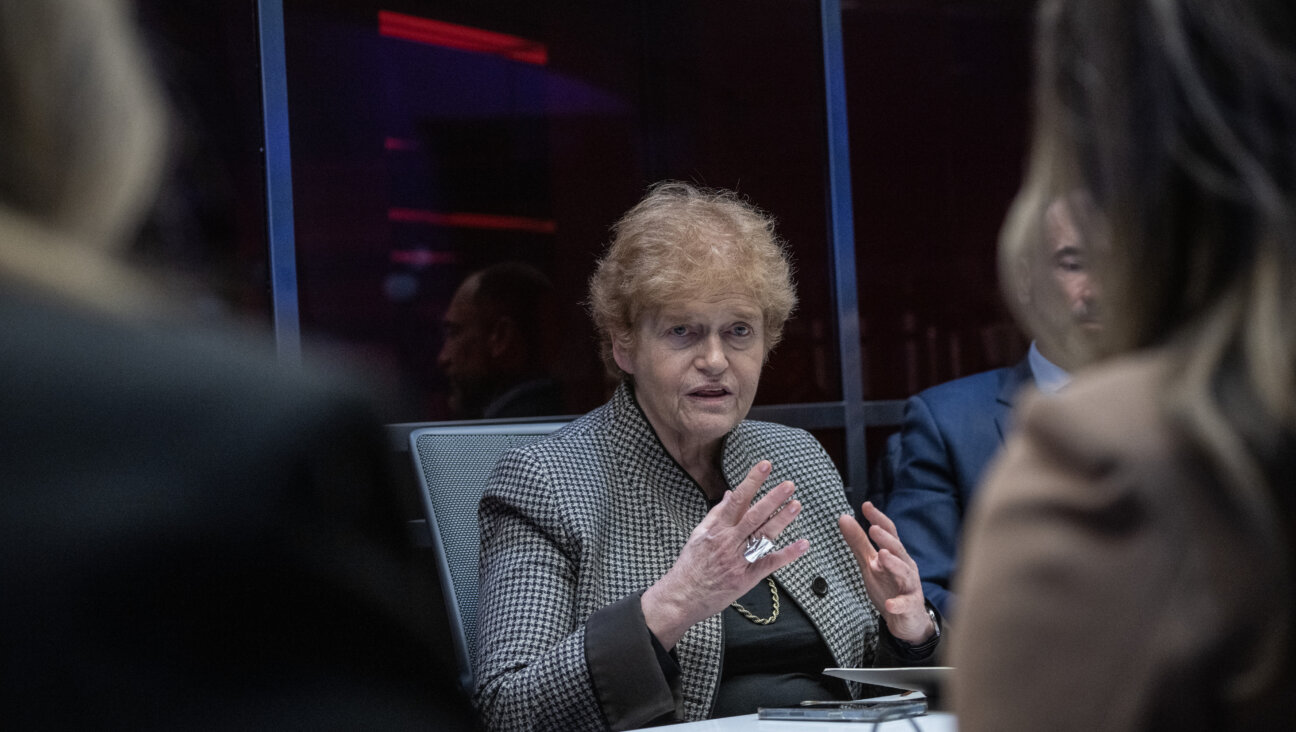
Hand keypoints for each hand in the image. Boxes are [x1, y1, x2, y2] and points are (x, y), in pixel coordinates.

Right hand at [642, 460, 808, 649]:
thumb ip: (716, 514)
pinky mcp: (747, 578)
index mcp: (716, 529)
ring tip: (796, 505)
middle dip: (772, 498)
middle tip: (788, 484)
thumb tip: (729, 494)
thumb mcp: (698, 535)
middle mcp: (728, 542)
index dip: (752, 481)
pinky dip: (787, 554)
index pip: (737, 499)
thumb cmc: (690, 566)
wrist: (682, 597)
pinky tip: (802, 544)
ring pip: (764, 536)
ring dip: (782, 520)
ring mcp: (739, 560)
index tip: (765, 466)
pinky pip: (770, 564)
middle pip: (754, 516)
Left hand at [838, 501, 932, 642]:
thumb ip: (859, 542)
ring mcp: (910, 586)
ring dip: (894, 564)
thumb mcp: (870, 563)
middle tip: (873, 528)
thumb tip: (844, 517)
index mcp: (895, 555)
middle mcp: (905, 567)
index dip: (879, 519)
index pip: (889, 533)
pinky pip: (905, 604)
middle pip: (898, 550)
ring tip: (882, 556)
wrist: (906, 619)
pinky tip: (890, 604)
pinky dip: (898, 603)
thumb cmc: (888, 586)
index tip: (866, 506)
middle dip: (886, 539)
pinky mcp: (910, 606)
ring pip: (905, 573)